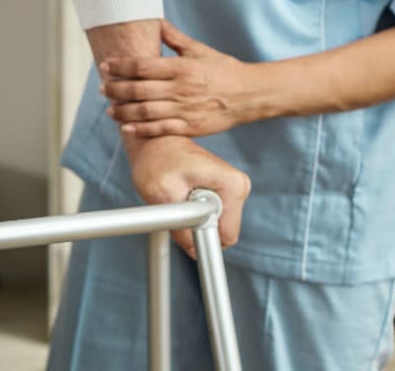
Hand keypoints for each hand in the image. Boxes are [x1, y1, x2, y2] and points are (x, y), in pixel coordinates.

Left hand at [101, 19, 261, 137]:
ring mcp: (185, 110)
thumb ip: (175, 38)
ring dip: (124, 111)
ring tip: (109, 109)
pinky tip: (127, 128)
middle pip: (140, 89)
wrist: (249, 94)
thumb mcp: (200, 49)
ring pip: (146, 112)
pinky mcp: (191, 128)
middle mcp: (181, 89)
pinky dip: (142, 130)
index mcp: (181, 67)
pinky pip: (161, 130)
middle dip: (116, 89)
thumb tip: (156, 22)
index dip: (121, 66)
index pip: (143, 66)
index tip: (104, 65)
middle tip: (101, 88)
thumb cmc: (223, 69)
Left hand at [125, 133, 249, 254]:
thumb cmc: (157, 159)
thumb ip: (181, 226)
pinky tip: (183, 194)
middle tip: (178, 204)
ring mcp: (233, 188)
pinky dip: (195, 213)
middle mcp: (238, 185)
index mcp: (232, 184)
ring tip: (179, 195)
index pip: (227, 236)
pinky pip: (213, 217)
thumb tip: (194, 252)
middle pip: (223, 232)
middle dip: (197, 226)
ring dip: (195, 219)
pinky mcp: (225, 192)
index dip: (201, 236)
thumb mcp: (162, 194)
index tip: (183, 217)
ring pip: (216, 226)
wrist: (155, 142)